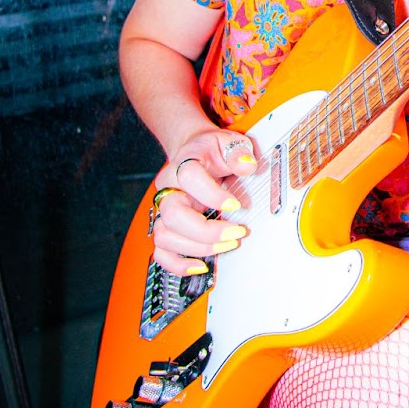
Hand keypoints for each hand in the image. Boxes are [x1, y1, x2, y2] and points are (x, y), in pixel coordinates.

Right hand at [149, 128, 256, 277]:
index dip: (212, 194)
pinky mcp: (166, 227)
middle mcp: (170, 188)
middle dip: (206, 230)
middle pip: (173, 214)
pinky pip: (161, 252)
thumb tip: (247, 166)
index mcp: (185, 163)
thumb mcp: (229, 142)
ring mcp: (165, 209)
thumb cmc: (212, 151)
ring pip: (165, 235)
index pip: (189, 176)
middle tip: (236, 232)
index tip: (236, 204)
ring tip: (227, 245)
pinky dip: (178, 264)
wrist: (193, 151)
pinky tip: (201, 265)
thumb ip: (239, 152)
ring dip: (197, 247)